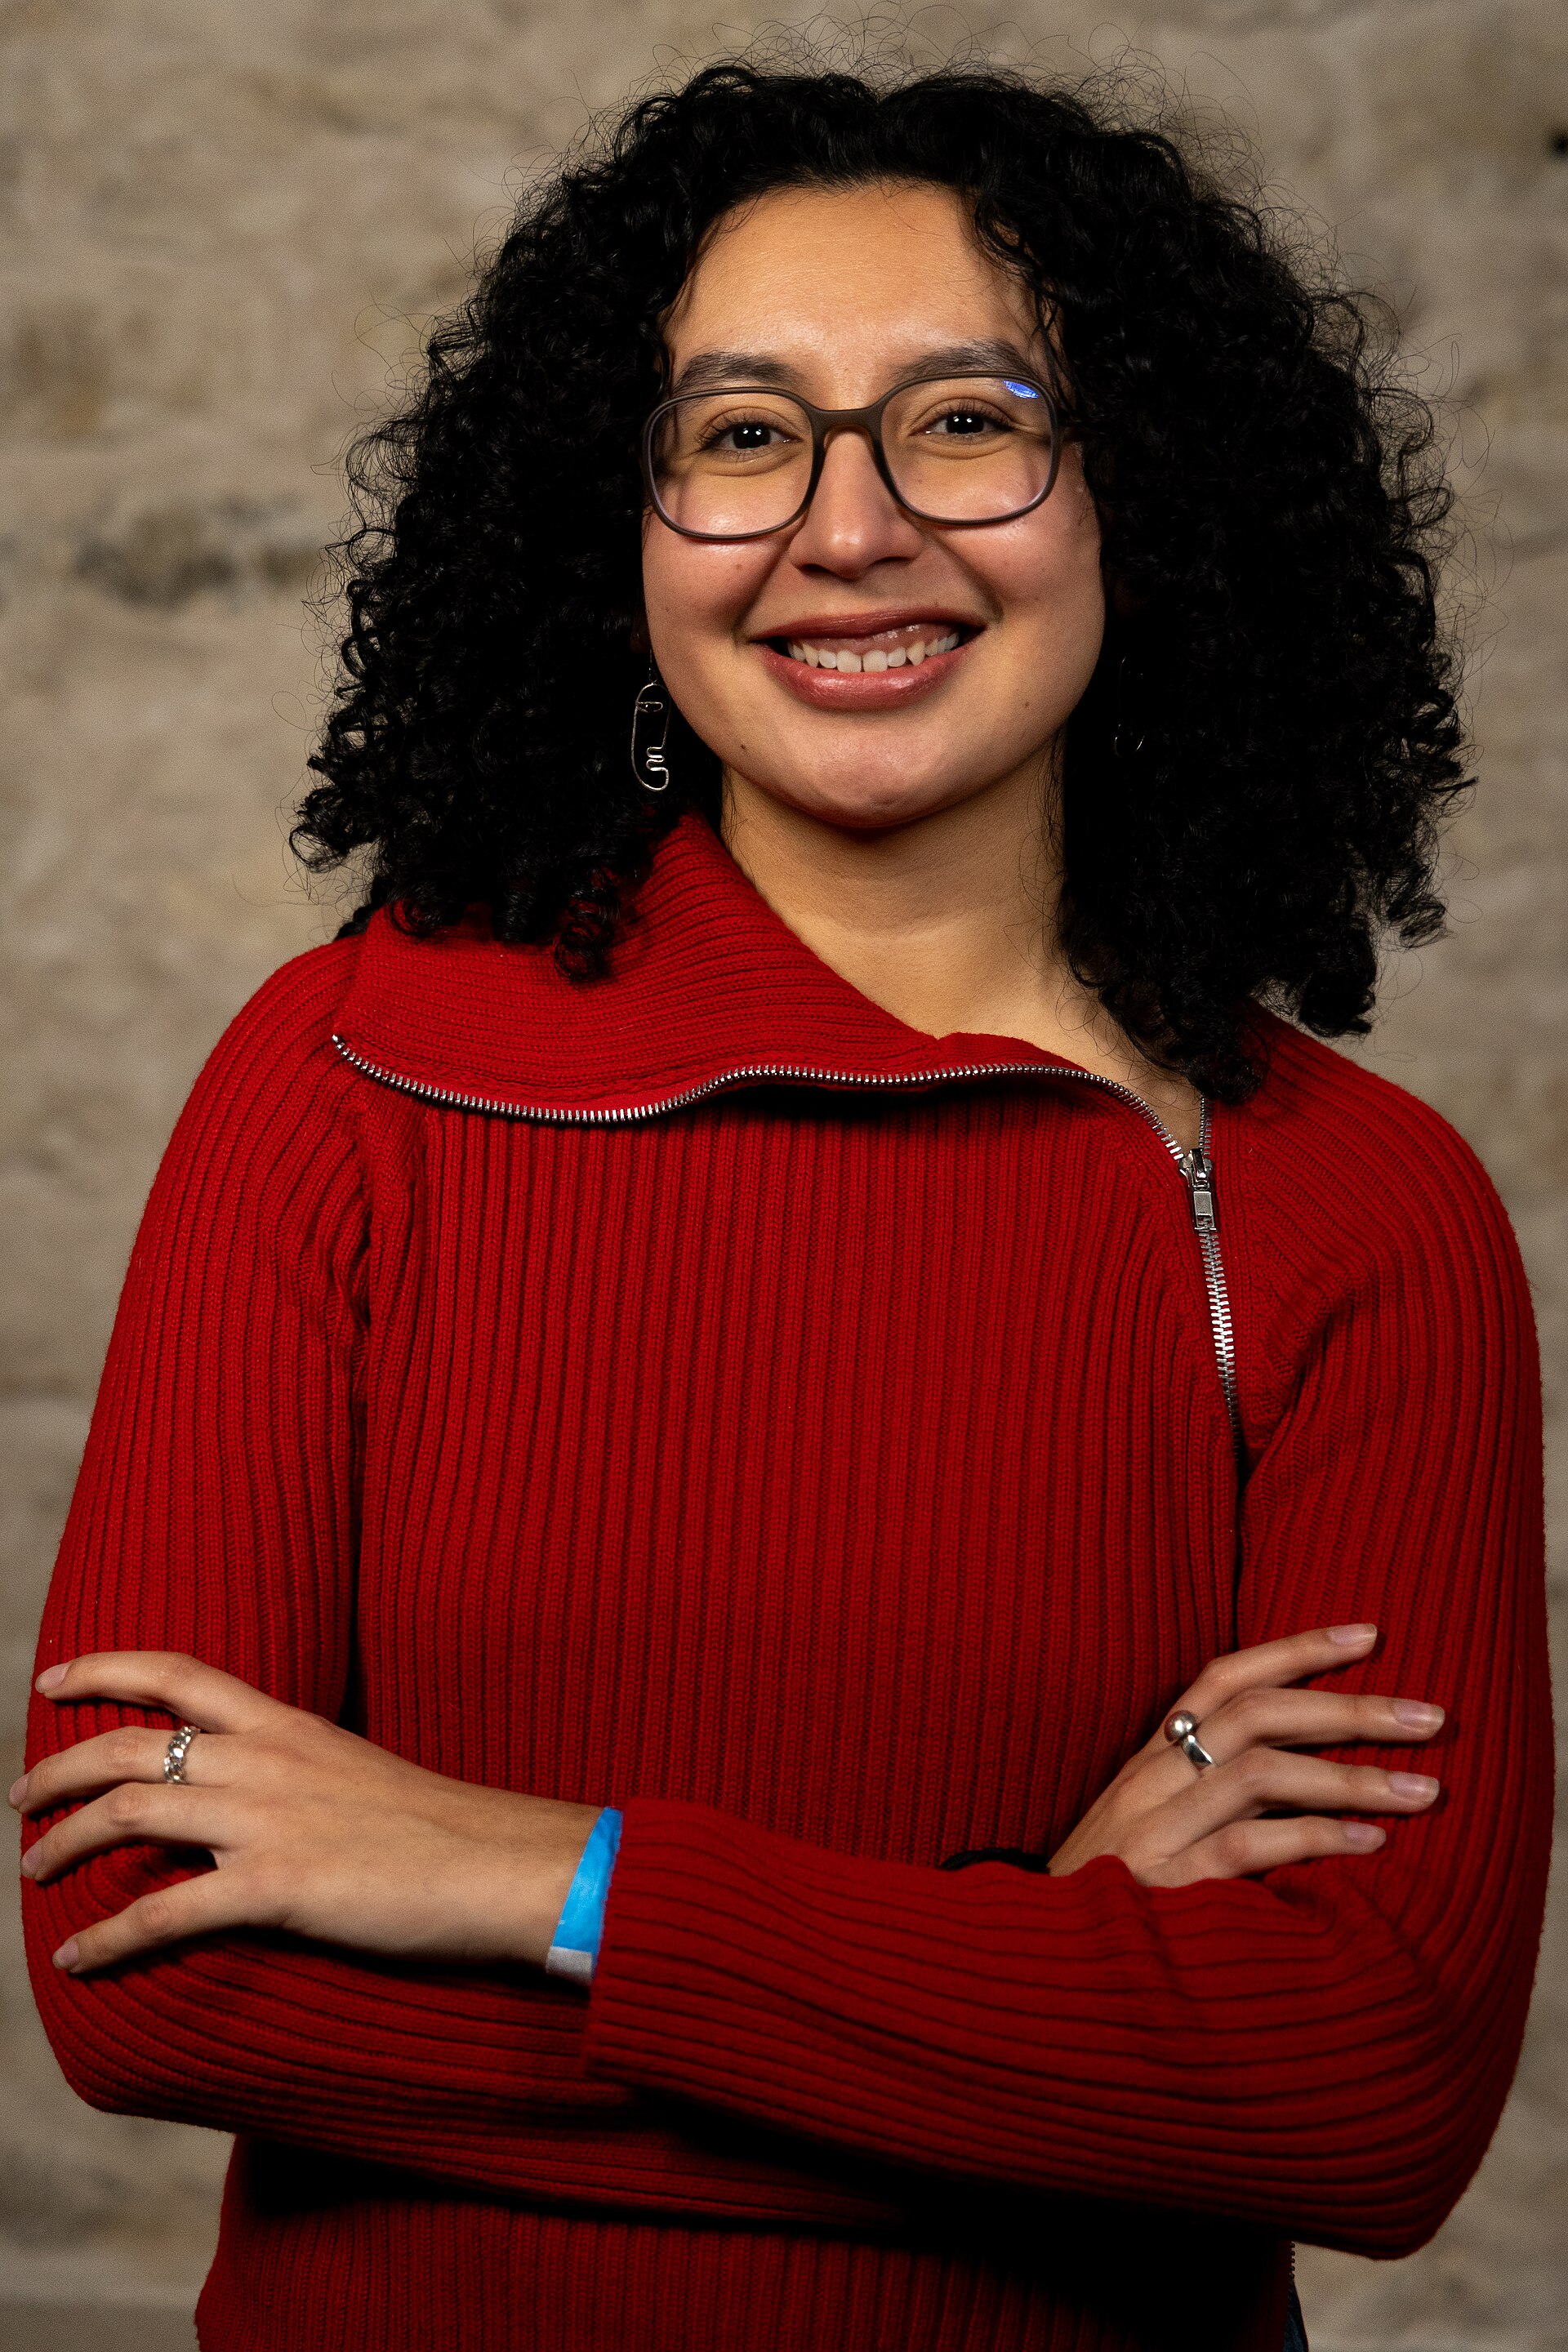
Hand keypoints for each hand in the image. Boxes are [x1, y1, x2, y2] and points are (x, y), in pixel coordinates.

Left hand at [12, 1652, 602, 1976]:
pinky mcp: (276, 1887)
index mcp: (289, 1725)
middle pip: (130, 1744)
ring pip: (128, 1813)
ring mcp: (267, 1821)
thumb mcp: (359, 1773)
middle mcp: (266, 1760)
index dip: (105, 1668)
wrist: (502, 1864)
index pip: (180, 1673)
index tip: (53, 1679)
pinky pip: (163, 1912)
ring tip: (32, 1871)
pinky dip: (106, 1937)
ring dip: (62, 1843)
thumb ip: (298, 1775)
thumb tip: (253, 1799)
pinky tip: (76, 1958)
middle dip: (57, 1771)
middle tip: (21, 1799)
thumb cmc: (445, 1829)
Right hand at [1048, 1623, 1443, 1885]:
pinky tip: (1369, 1842)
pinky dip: (1315, 1836)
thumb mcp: (1155, 1824)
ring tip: (1422, 1790)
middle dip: (1349, 1707)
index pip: (1224, 1676)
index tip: (1370, 1634)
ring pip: (1257, 1770)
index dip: (1296, 1649)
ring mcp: (1153, 1829)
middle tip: (1429, 1716)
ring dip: (1351, 1775)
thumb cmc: (1115, 1893)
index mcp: (1152, 1757)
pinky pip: (1248, 1844)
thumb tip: (1316, 1769)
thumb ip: (1215, 1792)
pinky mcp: (1163, 1885)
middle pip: (1253, 1713)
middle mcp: (1150, 1779)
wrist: (1036, 1961)